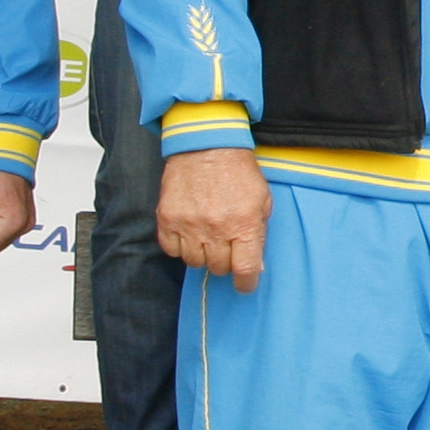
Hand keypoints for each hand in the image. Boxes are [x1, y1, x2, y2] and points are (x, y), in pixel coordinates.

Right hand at [158, 148, 271, 291]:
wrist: (206, 145)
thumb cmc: (238, 172)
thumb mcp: (262, 200)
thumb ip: (259, 233)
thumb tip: (255, 265)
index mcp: (244, 224)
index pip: (245, 270)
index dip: (246, 283)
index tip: (245, 284)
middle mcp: (216, 228)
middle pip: (218, 268)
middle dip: (225, 262)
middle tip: (226, 246)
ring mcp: (189, 225)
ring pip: (194, 262)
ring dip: (203, 254)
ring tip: (208, 236)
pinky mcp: (167, 219)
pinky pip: (171, 250)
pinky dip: (180, 246)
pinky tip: (189, 232)